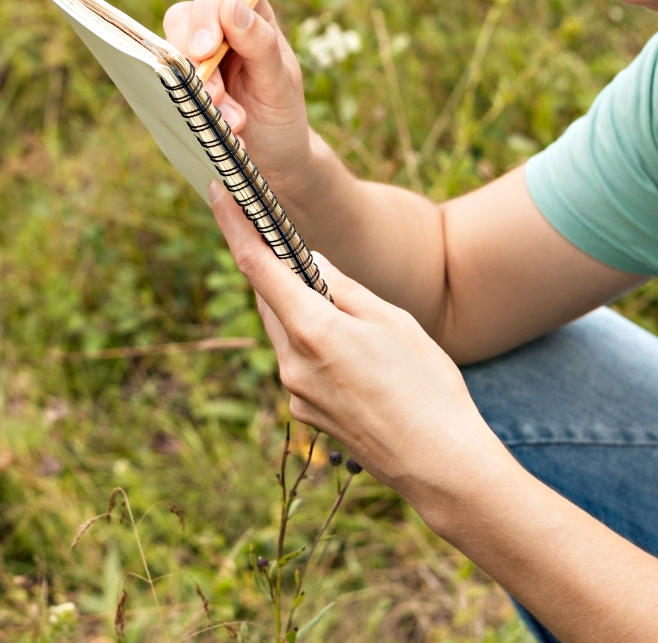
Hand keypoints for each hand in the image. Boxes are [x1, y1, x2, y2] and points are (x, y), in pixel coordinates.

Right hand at [164, 0, 317, 191]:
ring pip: (170, 53)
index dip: (206, 8)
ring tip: (233, 122)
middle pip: (183, 17)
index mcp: (250, 12)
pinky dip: (189, 109)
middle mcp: (218, 27)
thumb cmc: (282, 113)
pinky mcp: (179, 83)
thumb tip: (231, 5)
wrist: (273, 158)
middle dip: (194, 61)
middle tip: (218, 97)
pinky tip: (218, 131)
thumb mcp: (280, 80)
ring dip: (196, 91)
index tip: (207, 50)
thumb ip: (259, 43)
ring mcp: (194, 55)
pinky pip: (167, 85)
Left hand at [207, 180, 502, 497]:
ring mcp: (296, 394)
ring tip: (344, 311)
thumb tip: (309, 260)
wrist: (438, 464)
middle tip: (292, 248)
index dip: (234, 226)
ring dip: (298, 312)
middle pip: (268, 301)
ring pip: (284, 334)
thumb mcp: (391, 320)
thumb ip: (343, 286)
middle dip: (276, 273)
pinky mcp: (306, 415)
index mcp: (312, 329)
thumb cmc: (426, 385)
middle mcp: (292, 363)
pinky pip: (299, 367)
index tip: (219, 194)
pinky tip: (354, 357)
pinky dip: (313, 348)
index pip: (258, 266)